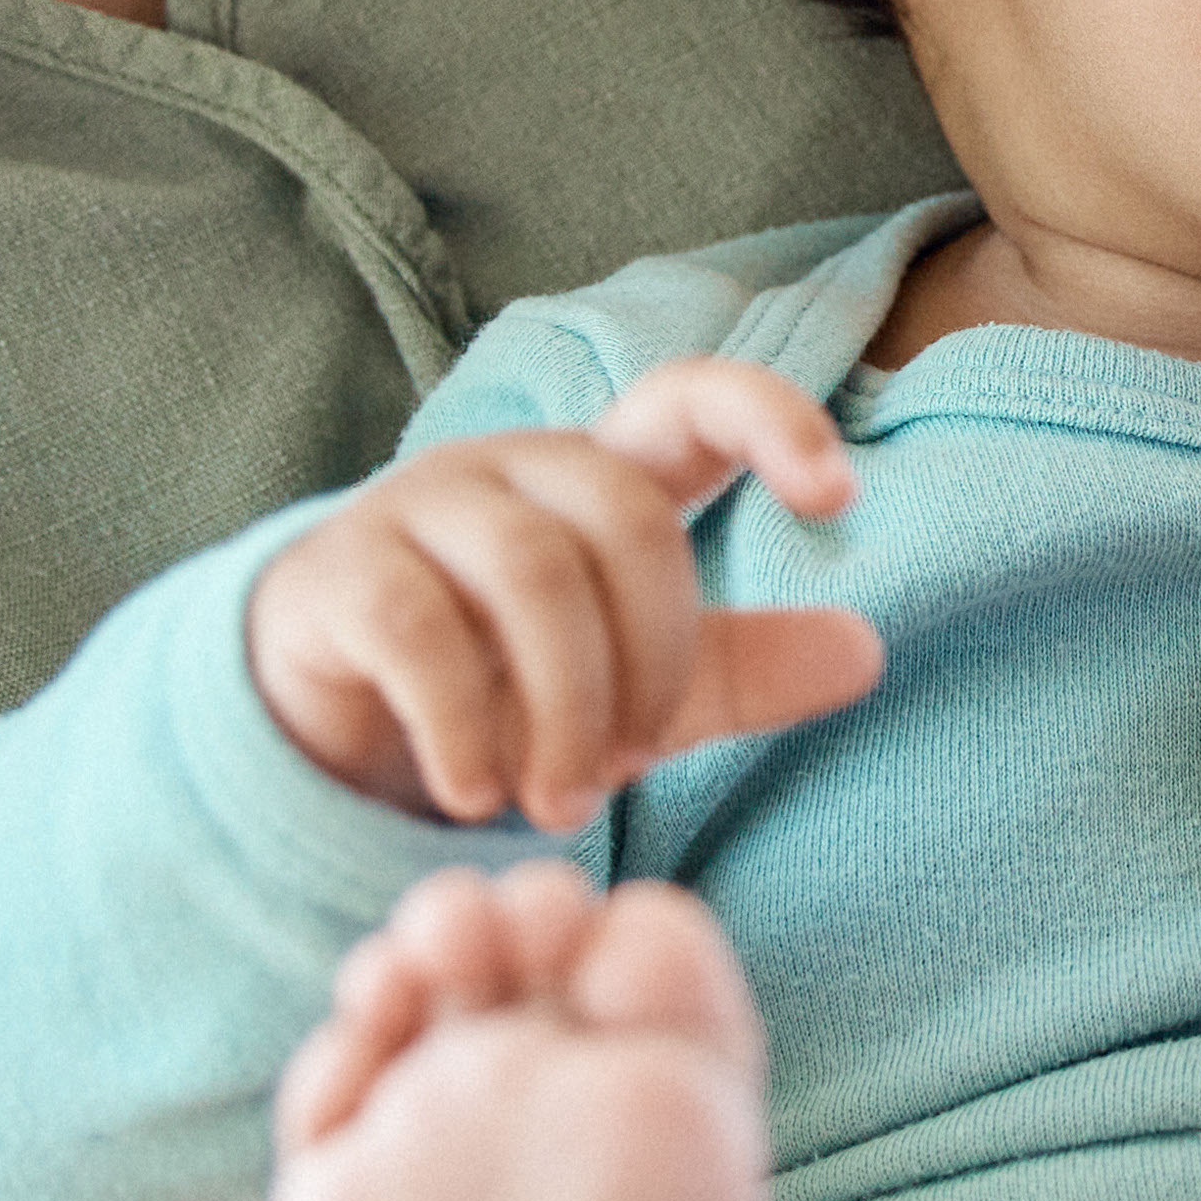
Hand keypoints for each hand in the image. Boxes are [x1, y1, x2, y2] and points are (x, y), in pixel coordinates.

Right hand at [240, 359, 882, 823]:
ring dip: (566, 706)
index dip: (770, 419)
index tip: (838, 496)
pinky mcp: (338, 573)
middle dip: (648, 657)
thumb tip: (866, 652)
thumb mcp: (639, 688)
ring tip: (561, 802)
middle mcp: (510, 467)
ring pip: (530, 571)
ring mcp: (416, 507)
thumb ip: (742, 668)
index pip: (690, 398)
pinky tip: (476, 792)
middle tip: (629, 762)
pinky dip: (467, 729)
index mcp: (599, 474)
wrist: (334, 724)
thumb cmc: (506, 684)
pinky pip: (422, 632)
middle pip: (623, 518)